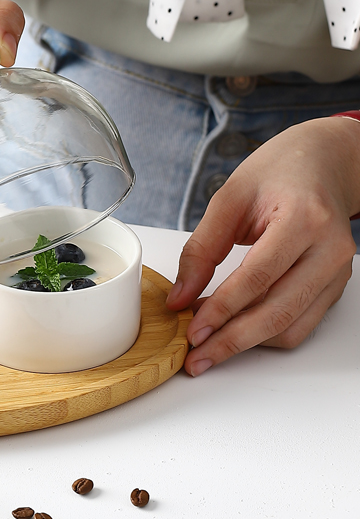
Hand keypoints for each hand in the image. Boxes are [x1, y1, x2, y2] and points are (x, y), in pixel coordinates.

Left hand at [166, 117, 359, 375]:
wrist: (324, 161)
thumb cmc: (278, 171)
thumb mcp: (229, 197)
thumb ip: (202, 248)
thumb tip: (180, 297)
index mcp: (303, 220)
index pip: (257, 278)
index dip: (221, 310)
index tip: (191, 331)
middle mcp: (329, 250)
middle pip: (278, 312)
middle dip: (232, 341)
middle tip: (196, 357)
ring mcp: (337, 271)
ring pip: (292, 326)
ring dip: (248, 343)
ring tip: (208, 347)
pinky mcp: (334, 285)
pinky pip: (300, 322)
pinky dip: (265, 334)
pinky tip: (233, 332)